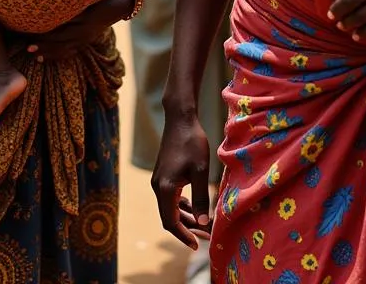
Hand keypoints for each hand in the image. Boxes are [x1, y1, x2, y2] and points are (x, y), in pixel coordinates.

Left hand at [24, 0, 132, 61]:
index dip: (51, 24)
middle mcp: (87, 28)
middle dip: (46, 42)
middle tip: (27, 45)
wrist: (120, 4)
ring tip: (31, 53)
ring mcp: (87, 37)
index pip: (67, 21)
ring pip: (65, 47)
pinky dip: (55, 55)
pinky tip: (40, 59)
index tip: (34, 25)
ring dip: (48, 51)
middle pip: (63, 37)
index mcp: (89, 14)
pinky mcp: (85, 41)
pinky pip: (69, 52)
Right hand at [152, 110, 211, 248]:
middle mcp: (158, 186)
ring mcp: (159, 180)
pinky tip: (194, 207)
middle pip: (170, 217)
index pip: (170, 222)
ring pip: (170, 208)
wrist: (180, 119)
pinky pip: (170, 197)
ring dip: (186, 218)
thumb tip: (203, 224)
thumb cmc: (192, 142)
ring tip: (204, 224)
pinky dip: (182, 206)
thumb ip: (200, 198)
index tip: (197, 246)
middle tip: (207, 235)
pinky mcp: (163, 174)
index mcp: (165, 188)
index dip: (183, 236)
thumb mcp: (200, 171)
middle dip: (188, 228)